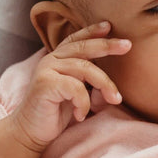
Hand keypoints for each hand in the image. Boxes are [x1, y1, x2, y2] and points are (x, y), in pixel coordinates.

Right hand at [9, 22, 130, 152]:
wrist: (30, 131)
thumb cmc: (55, 111)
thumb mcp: (73, 89)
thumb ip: (84, 76)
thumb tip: (112, 69)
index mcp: (58, 58)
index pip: (76, 39)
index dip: (92, 31)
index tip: (109, 26)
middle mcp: (51, 59)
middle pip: (84, 47)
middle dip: (107, 45)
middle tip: (127, 46)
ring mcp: (47, 69)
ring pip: (85, 69)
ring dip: (105, 84)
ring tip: (115, 99)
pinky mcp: (45, 83)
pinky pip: (76, 88)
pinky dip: (84, 103)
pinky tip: (80, 115)